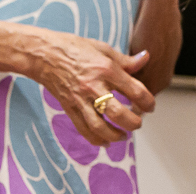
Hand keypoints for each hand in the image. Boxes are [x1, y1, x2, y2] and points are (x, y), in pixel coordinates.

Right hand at [28, 31, 155, 145]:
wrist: (45, 55)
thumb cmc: (74, 49)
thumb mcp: (103, 49)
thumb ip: (126, 60)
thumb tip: (146, 58)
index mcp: (106, 69)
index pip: (134, 90)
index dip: (147, 101)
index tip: (150, 107)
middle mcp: (93, 86)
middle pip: (117, 113)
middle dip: (132, 123)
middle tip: (138, 123)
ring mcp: (80, 100)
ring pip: (99, 126)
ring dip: (115, 135)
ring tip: (124, 136)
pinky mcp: (70, 109)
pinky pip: (84, 130)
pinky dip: (96, 140)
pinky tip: (106, 142)